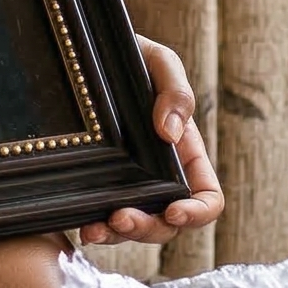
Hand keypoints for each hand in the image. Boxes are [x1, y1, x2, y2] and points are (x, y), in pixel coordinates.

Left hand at [75, 35, 223, 247]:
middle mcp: (160, 176)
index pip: (206, 197)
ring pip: (135, 228)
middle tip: (120, 218)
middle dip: (148, 228)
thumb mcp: (159, 62)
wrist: (85, 51)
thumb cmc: (131, 56)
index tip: (173, 210)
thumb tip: (170, 133)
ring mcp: (129, 183)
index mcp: (185, 152)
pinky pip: (103, 217)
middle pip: (168, 224)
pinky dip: (96, 227)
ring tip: (93, 230)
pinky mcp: (99, 184)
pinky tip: (81, 225)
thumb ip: (175, 92)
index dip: (196, 213)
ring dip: (119, 236)